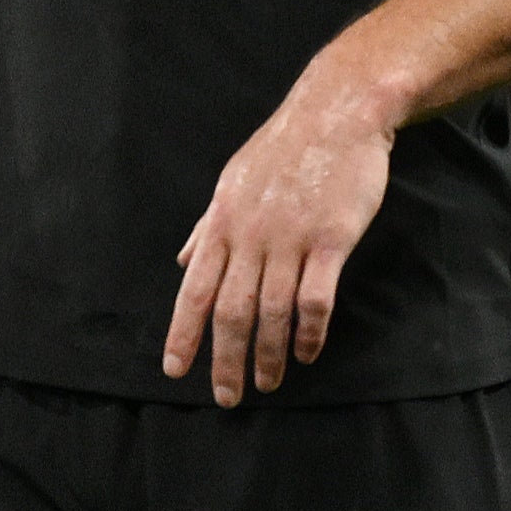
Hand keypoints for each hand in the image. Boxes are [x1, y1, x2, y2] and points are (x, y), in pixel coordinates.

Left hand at [165, 81, 394, 405]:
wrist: (335, 113)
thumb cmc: (282, 150)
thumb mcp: (231, 183)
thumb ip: (208, 228)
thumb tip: (183, 262)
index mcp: (222, 224)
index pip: (194, 290)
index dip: (183, 333)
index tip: (176, 370)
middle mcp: (250, 236)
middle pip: (230, 311)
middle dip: (225, 358)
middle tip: (226, 396)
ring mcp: (290, 238)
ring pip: (271, 310)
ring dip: (268, 354)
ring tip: (267, 384)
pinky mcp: (330, 238)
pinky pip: (315, 296)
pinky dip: (309, 331)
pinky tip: (306, 353)